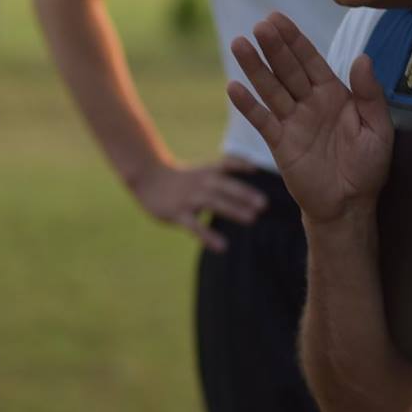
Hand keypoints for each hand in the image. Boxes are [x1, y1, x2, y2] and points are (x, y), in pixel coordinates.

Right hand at [130, 157, 268, 251]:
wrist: (147, 179)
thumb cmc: (179, 179)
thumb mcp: (200, 172)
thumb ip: (221, 176)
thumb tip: (248, 180)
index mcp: (206, 172)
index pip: (226, 165)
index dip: (240, 164)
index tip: (256, 168)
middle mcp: (199, 183)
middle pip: (224, 186)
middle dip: (244, 194)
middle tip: (264, 204)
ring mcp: (188, 198)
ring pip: (213, 202)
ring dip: (233, 209)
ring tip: (252, 219)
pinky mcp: (177, 213)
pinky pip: (194, 226)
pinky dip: (209, 236)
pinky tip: (222, 247)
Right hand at [225, 13, 392, 223]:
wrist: (350, 204)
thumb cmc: (368, 166)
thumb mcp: (379, 128)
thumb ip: (370, 94)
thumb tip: (362, 58)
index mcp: (334, 94)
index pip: (311, 60)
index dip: (295, 40)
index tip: (277, 18)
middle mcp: (310, 103)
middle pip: (288, 69)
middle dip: (274, 47)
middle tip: (260, 26)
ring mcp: (293, 122)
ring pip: (271, 89)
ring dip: (255, 67)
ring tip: (239, 44)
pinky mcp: (280, 144)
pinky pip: (262, 120)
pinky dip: (248, 105)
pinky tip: (234, 87)